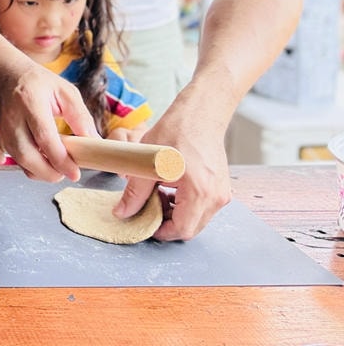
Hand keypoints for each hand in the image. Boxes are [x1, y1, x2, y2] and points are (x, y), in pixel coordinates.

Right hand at [0, 62, 97, 182]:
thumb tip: (95, 142)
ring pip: (20, 161)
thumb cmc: (37, 83)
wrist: (6, 77)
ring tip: (59, 169)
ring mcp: (4, 129)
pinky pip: (17, 160)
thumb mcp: (65, 91)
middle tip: (68, 174)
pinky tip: (46, 163)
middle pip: (27, 155)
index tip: (75, 172)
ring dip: (41, 172)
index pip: (44, 137)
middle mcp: (13, 118)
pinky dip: (33, 167)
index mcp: (30, 101)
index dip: (60, 159)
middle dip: (49, 172)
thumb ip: (80, 117)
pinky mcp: (2, 138)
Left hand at [113, 108, 230, 240]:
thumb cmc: (175, 132)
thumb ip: (135, 192)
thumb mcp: (147, 163)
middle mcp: (217, 197)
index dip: (161, 231)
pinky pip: (203, 207)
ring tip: (157, 192)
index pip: (182, 229)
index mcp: (200, 191)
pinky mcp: (222, 187)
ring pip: (197, 218)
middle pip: (191, 228)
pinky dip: (185, 205)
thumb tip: (121, 213)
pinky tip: (170, 188)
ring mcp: (222, 192)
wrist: (200, 114)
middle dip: (167, 222)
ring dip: (176, 213)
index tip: (145, 223)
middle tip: (148, 205)